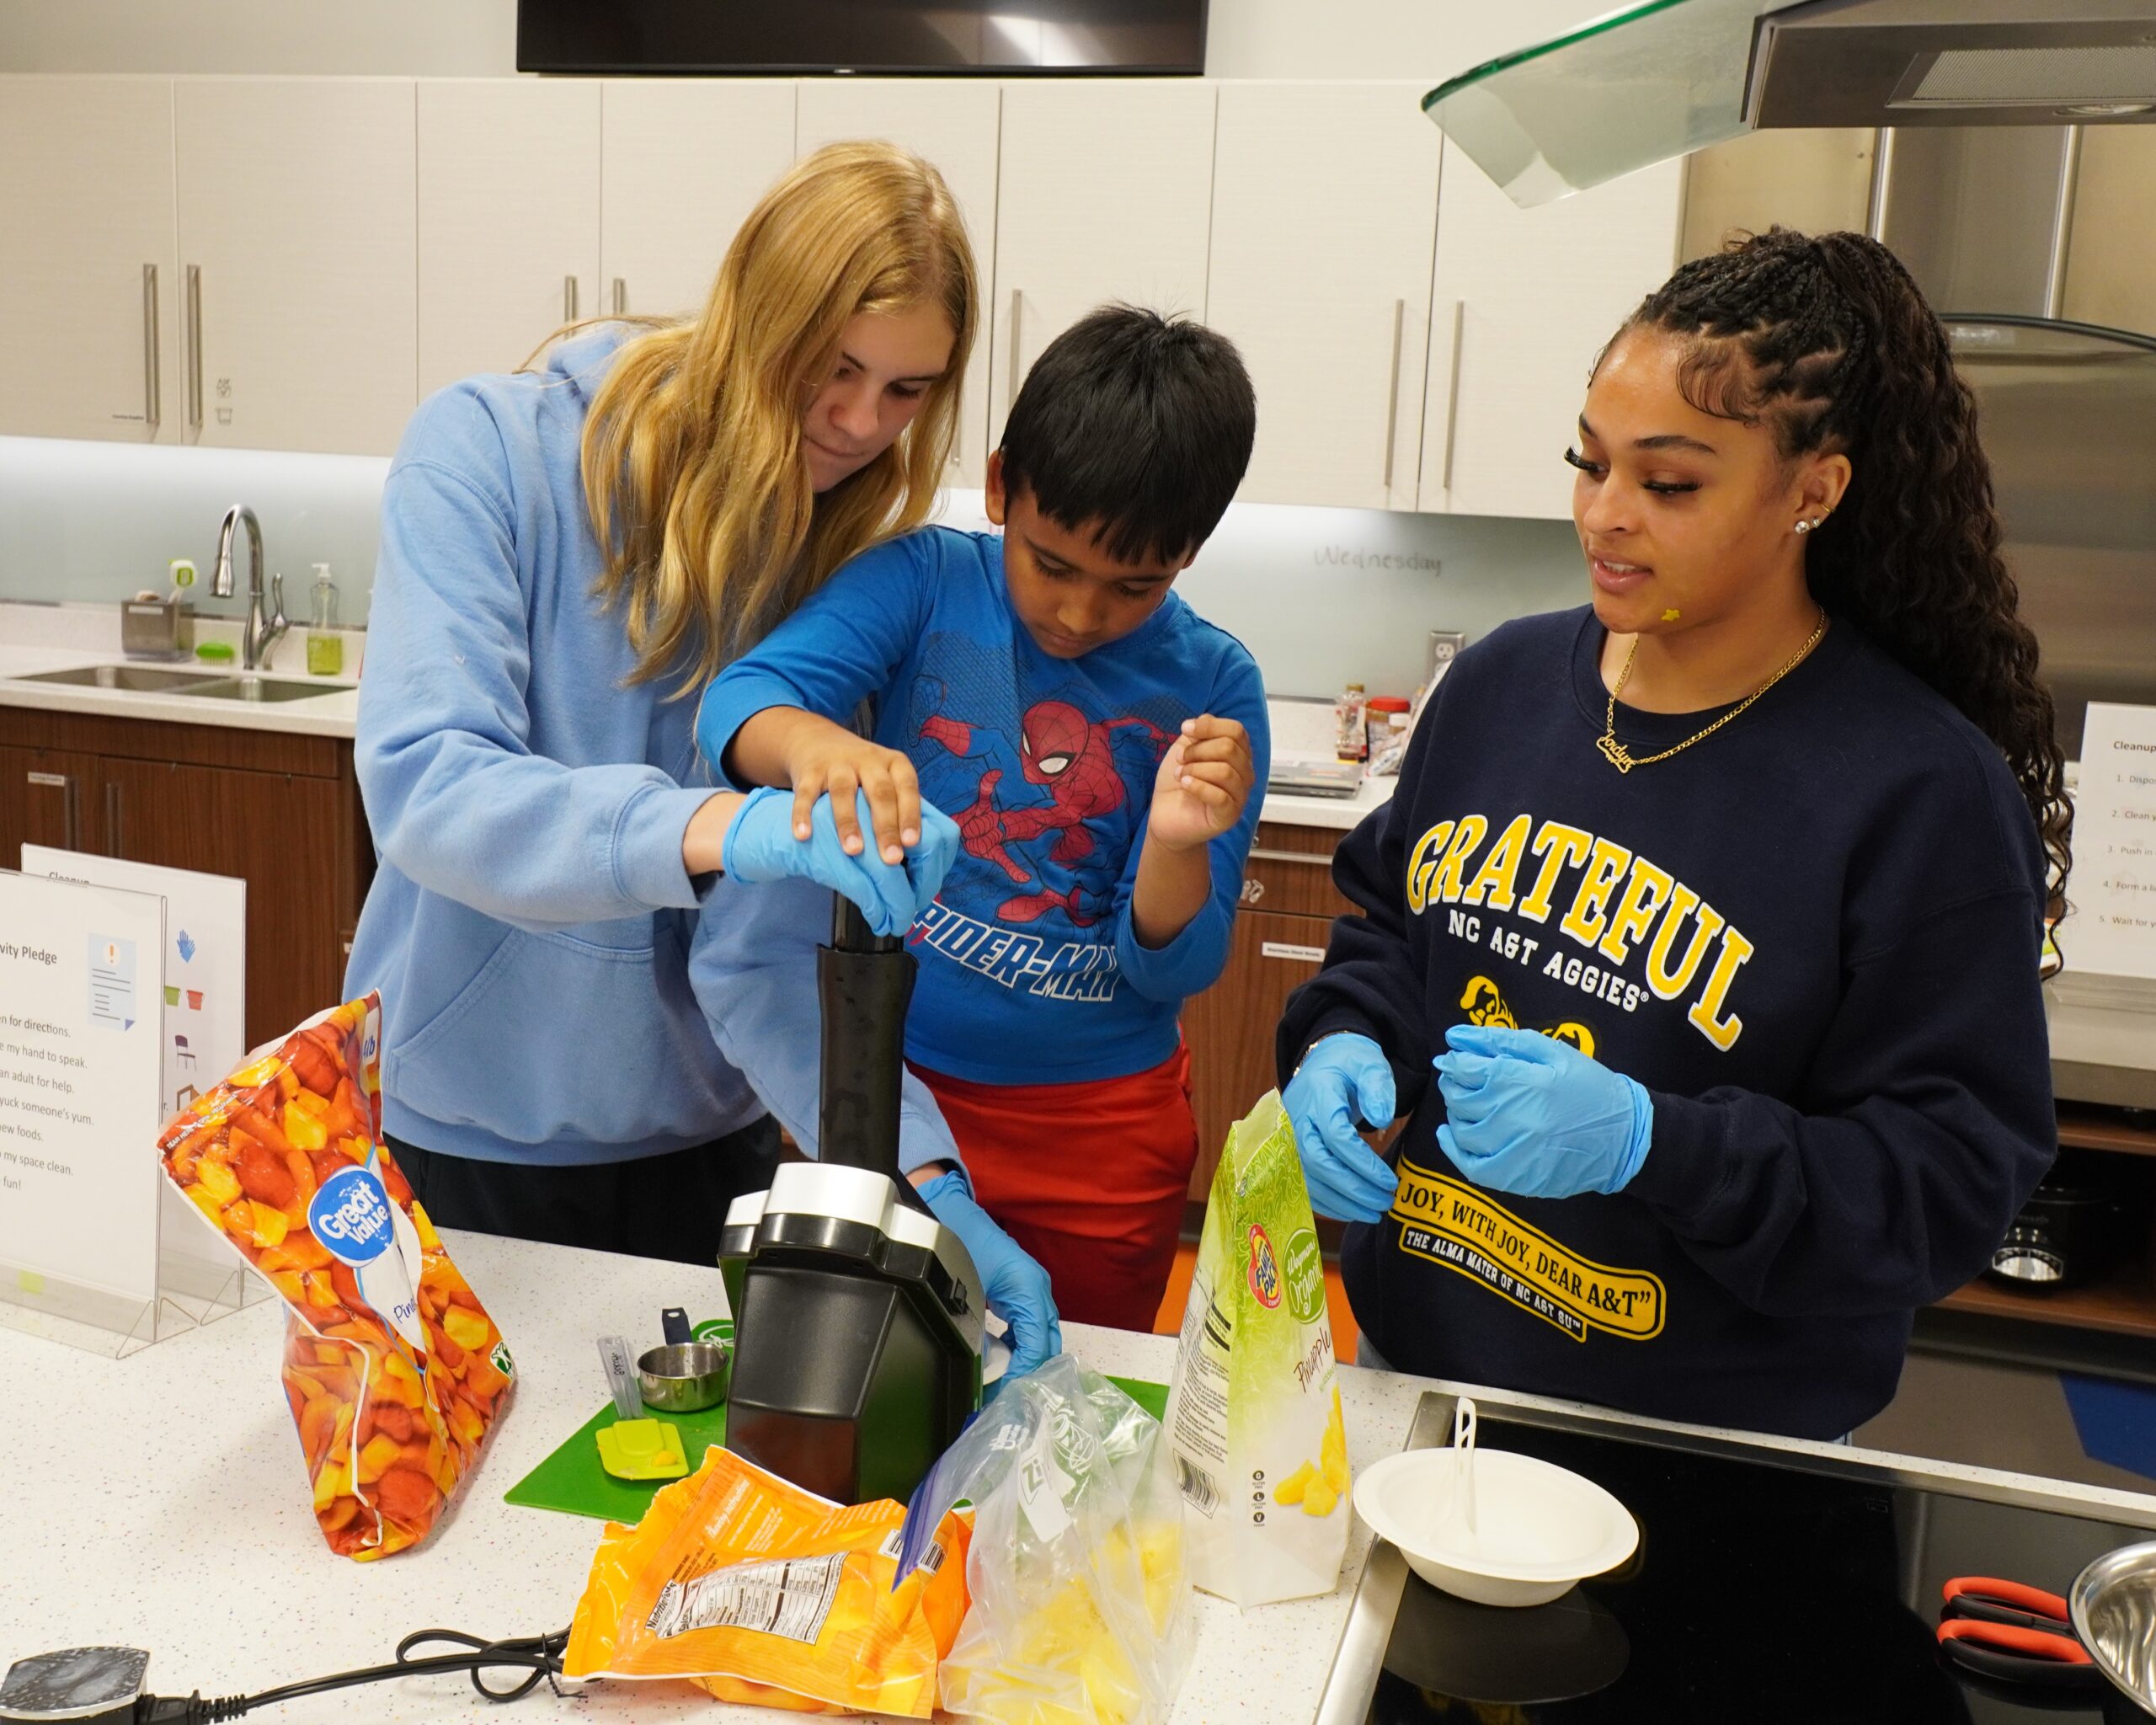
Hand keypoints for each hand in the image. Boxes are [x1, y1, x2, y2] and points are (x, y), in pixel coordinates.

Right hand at [776, 714, 923, 867]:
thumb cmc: (863, 773)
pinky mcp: (810, 771)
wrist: (819, 741)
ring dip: (849, 822)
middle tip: (890, 858)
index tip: (911, 843)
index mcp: (894, 763)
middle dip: (886, 827)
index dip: (910, 814)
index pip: (906, 787)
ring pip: (843, 792)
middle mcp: (868, 760)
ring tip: (853, 851)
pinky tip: (803, 836)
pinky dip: (802, 815)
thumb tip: (910, 852)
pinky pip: (805, 793)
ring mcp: (837, 764)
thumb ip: (897, 805)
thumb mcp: (885, 777)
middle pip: (879, 792)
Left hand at [916, 1167, 1062, 1383]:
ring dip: (1024, 1358)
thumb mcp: (967, 1295)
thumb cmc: (959, 1245)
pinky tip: (1000, 1357)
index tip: (1006, 1393)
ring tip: (1003, 1382)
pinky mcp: (1020, 1289)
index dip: (1024, 1372)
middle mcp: (1038, 1288)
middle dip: (1030, 1370)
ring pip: (1039, 1334)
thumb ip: (978, 1335)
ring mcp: (1031, 1288)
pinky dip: (1018, 1344)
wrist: (950, 1212)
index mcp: (1030, 1288)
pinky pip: (1028, 1324)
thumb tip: (984, 1372)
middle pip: (1047, 1341)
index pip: (1038, 1343)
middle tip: (1008, 1395)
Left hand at [1148, 716, 1253, 851]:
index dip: (1210, 726)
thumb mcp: (1186, 748)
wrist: (1167, 816)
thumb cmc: (1180, 782)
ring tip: (1180, 774)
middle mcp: (1244, 774)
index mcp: (1238, 754)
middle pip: (1229, 748)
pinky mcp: (1229, 816)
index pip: (1236, 731)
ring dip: (1195, 769)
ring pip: (1225, 771)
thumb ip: (1200, 732)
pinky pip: (1220, 796)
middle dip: (1198, 750)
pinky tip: (1185, 784)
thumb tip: (1206, 719)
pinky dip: (1198, 786)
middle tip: (1180, 759)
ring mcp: (1239, 796)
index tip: (1185, 729)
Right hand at [1282, 1033, 1398, 1222]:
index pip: (1335, 1134)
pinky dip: (1328, 1202)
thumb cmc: (1350, 1065)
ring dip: (1342, 1201)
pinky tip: (1353, 1210)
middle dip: (1353, 1188)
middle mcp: (1296, 1118)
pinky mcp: (1290, 1151)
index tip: (1389, 1179)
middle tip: (1385, 1201)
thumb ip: (1378, 1087)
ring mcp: (1289, 1136)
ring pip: (1308, 1178)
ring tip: (1374, 1211)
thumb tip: (1382, 1120)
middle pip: (1318, 1161)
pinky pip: (1304, 1184)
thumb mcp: (1370, 1064)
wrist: (1323, 1062)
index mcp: (1318, 1093)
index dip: (1363, 1162)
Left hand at [1434, 1023, 1651, 1197]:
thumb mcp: (1553, 1052)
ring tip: (1468, 1103)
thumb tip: (1455, 1036)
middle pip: (1461, 1099)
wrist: (1625, 1138)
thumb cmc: (1589, 1087)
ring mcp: (1514, 1151)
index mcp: (1526, 1082)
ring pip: (1462, 1129)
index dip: (1454, 1062)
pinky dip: (1453, 1148)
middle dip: (1454, 1084)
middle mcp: (1516, 1118)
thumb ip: (1502, 1041)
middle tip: (1461, 1078)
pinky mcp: (1516, 1177)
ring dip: (1456, 1112)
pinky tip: (1450, 1133)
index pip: (1467, 1070)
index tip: (1453, 1059)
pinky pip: (1470, 1166)